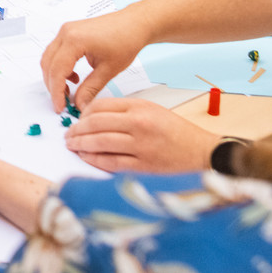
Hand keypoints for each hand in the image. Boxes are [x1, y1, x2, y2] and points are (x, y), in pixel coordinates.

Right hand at [40, 11, 151, 112]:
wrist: (134, 24)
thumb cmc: (126, 41)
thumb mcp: (108, 70)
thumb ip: (90, 89)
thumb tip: (80, 105)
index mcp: (74, 40)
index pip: (57, 71)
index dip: (56, 92)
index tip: (60, 107)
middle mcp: (66, 33)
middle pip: (48, 64)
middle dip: (53, 86)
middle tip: (62, 102)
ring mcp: (66, 30)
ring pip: (49, 58)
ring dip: (55, 76)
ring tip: (68, 92)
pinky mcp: (69, 32)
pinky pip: (56, 52)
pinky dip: (59, 67)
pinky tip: (74, 77)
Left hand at [63, 97, 218, 172]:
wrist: (203, 152)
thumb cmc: (178, 132)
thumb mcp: (152, 110)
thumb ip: (125, 111)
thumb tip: (94, 117)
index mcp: (139, 107)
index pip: (100, 106)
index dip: (83, 113)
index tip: (77, 119)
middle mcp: (138, 124)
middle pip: (96, 124)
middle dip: (77, 129)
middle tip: (69, 134)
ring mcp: (140, 146)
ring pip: (100, 143)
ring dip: (81, 144)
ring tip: (72, 145)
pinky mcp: (143, 166)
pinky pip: (111, 162)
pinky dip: (95, 160)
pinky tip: (86, 157)